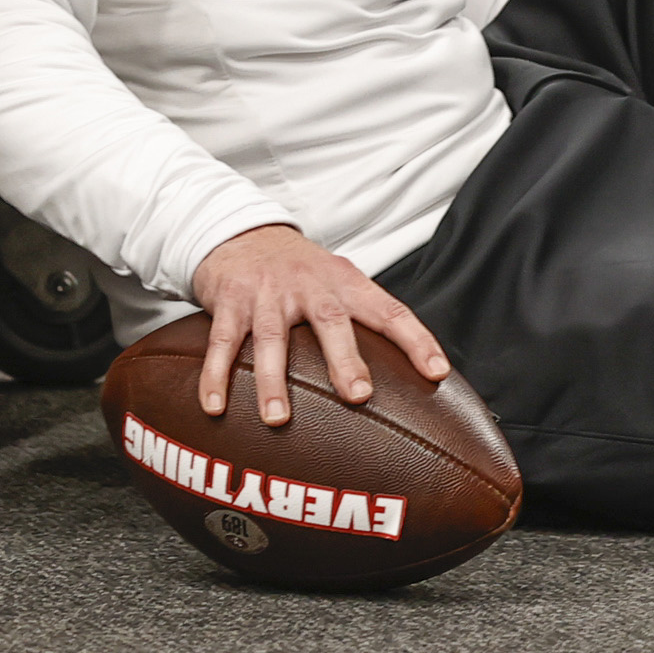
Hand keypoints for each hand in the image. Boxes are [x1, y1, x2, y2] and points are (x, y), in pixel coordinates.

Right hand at [190, 223, 447, 425]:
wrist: (243, 233)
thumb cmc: (300, 271)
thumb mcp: (339, 281)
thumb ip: (364, 320)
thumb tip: (406, 378)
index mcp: (346, 283)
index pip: (391, 311)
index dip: (417, 341)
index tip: (437, 373)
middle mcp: (311, 286)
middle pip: (332, 321)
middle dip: (346, 359)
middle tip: (359, 395)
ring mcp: (269, 293)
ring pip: (273, 338)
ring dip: (273, 381)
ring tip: (277, 419)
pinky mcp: (232, 302)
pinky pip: (223, 342)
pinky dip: (217, 376)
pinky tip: (216, 407)